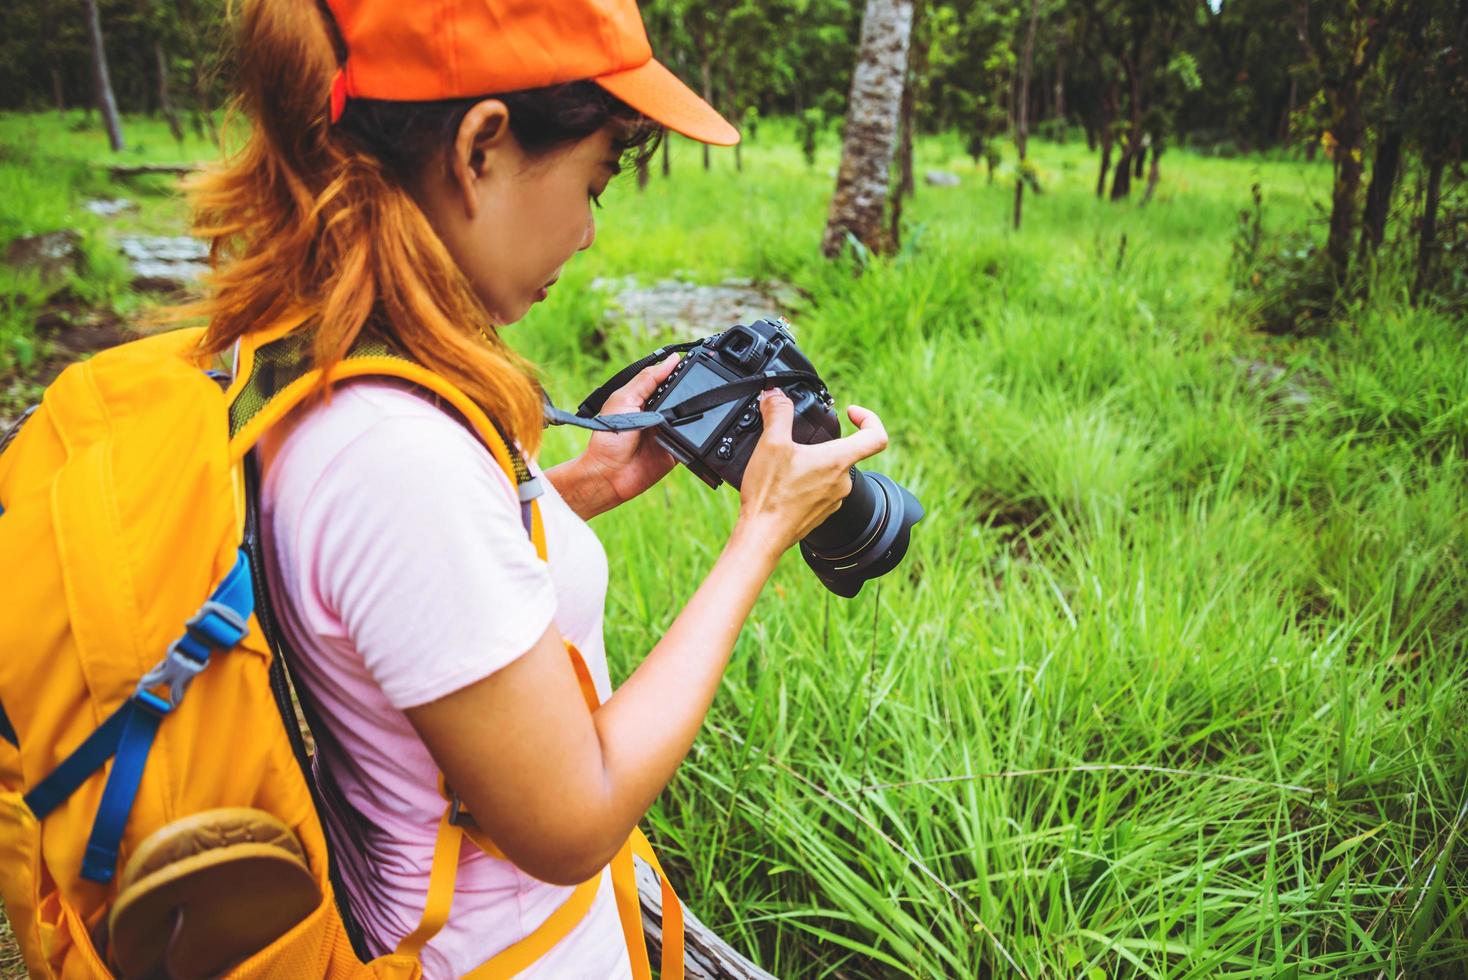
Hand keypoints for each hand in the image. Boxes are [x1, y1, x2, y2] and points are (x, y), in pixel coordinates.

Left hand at [572, 353, 681, 511]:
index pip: (667, 378)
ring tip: (690, 411)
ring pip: (691, 416)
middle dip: (690, 392)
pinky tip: (696, 429)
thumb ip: (647, 379)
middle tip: (699, 386)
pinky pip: (692, 440)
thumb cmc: (608, 438)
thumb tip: (672, 359)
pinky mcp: (677, 450)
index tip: (695, 361)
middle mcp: (658, 413)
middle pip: (682, 396)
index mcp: (644, 397)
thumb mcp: (625, 399)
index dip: (680, 370)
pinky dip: (696, 435)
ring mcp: (668, 431)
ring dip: (693, 414)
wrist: (609, 474)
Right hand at [734, 389, 888, 559]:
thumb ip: (777, 412)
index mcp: (837, 461)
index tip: (851, 412)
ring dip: (813, 462)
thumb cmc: (771, 496)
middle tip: (800, 436)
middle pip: (846, 452)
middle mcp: (842, 482)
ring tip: (788, 460)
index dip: (869, 417)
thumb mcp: (771, 443)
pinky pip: (820, 489)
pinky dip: (806, 481)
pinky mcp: (820, 512)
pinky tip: (785, 481)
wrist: (762, 536)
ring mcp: (833, 500)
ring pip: (830, 472)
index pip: (876, 436)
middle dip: (824, 440)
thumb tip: (775, 394)